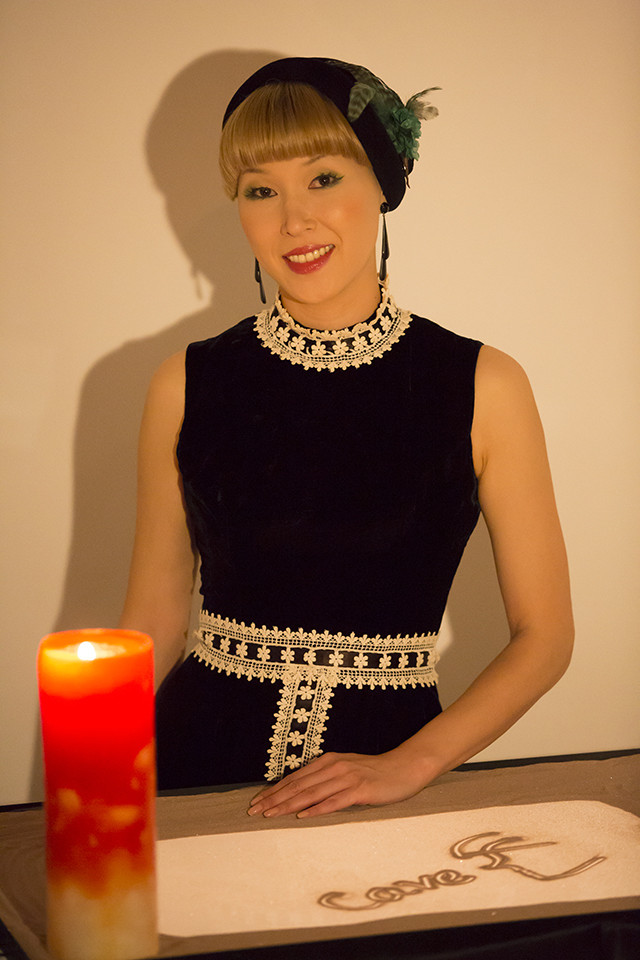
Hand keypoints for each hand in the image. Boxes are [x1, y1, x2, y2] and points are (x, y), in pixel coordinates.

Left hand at [247, 749, 430, 818]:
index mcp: (328, 761)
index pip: (295, 778)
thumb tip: (303, 794)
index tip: (257, 802)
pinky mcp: (360, 789)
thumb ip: (326, 779)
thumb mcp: (346, 771)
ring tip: (270, 815)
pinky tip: (302, 816)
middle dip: (273, 799)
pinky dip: (316, 809)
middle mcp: (333, 767)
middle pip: (298, 785)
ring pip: (311, 793)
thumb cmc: (375, 772)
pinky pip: (334, 801)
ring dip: (288, 804)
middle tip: (254, 811)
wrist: (405, 767)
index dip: (274, 790)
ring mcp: (346, 777)